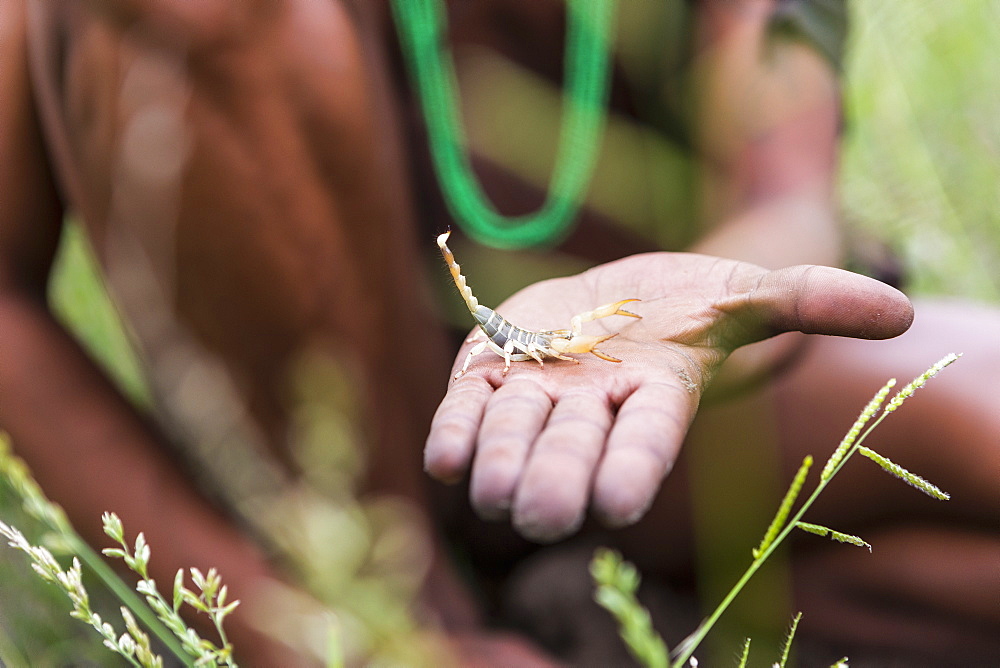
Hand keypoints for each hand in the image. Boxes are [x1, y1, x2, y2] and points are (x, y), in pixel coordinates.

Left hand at [426, 252, 912, 541]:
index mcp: (654, 398)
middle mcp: (590, 412)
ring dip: (499, 465)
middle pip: (573, 454)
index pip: (649, 441)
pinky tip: (446, 459)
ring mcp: (532, 399)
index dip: (634, 470)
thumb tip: (895, 311)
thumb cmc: (680, 305)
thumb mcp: (742, 292)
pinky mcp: (482, 378)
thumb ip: (807, 298)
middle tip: (544, 514)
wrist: (603, 296)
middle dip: (558, 483)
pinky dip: (453, 436)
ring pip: (511, 442)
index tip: (615, 506)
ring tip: (492, 489)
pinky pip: (462, 416)